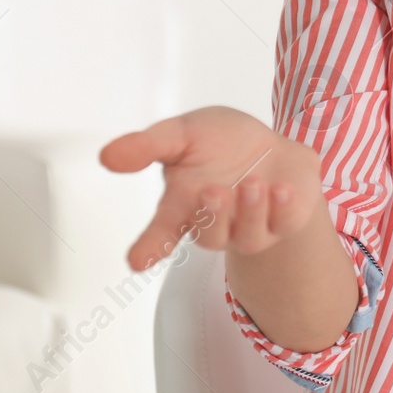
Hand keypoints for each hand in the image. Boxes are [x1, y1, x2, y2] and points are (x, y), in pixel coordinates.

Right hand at [100, 105, 322, 269]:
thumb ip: (148, 146)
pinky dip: (284, 209)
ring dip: (250, 211)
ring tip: (253, 183)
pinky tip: (282, 189)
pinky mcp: (283, 222)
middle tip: (213, 191)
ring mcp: (250, 227)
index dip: (149, 247)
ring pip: (248, 237)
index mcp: (185, 206)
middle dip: (212, 217)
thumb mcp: (183, 133)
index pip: (161, 234)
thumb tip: (107, 156)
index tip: (136, 260)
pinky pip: (285, 225)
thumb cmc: (221, 143)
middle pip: (209, 236)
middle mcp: (216, 223)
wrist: (271, 143)